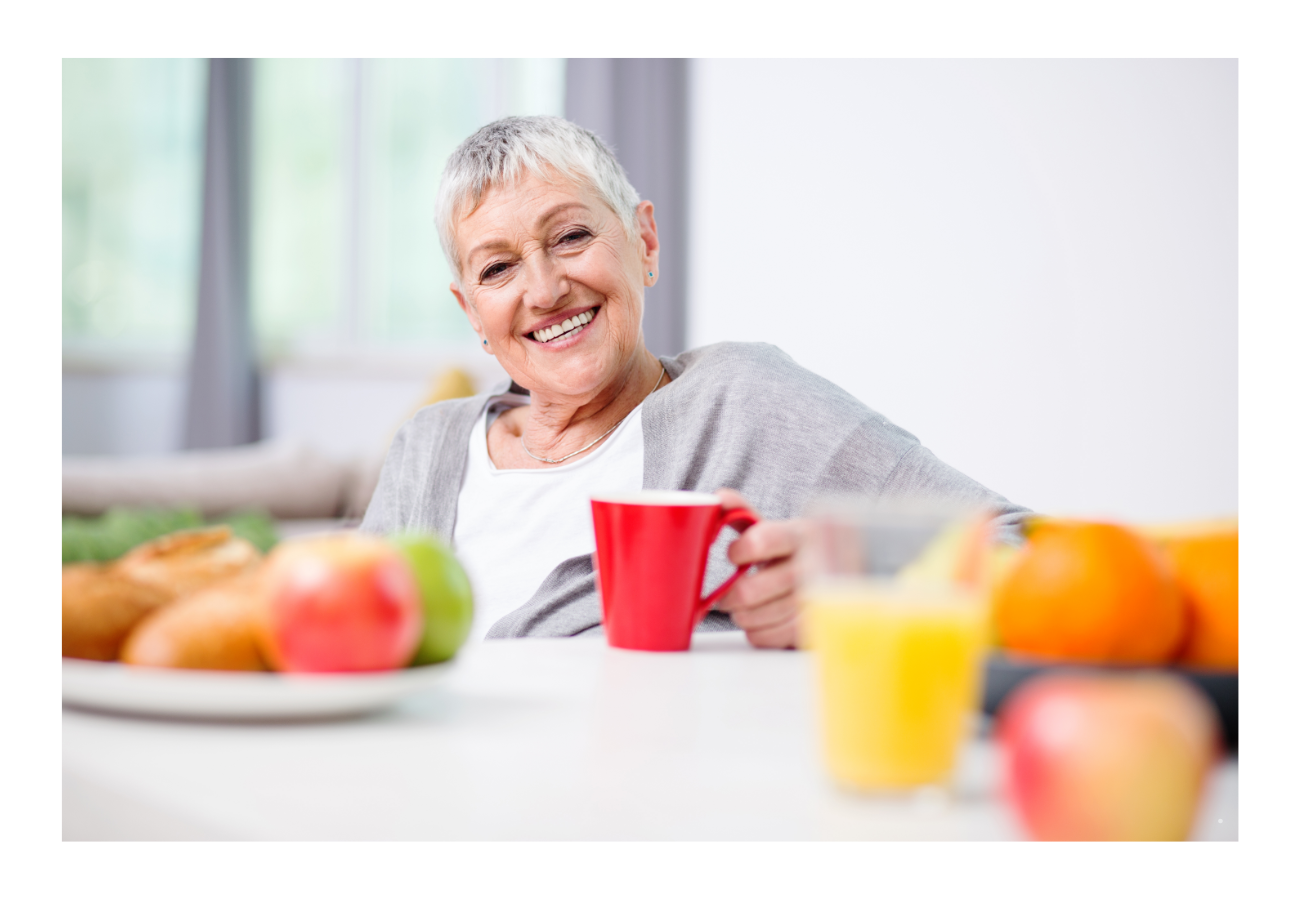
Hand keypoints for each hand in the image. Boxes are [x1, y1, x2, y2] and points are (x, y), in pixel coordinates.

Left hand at [712, 488, 805, 648]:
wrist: (838, 573)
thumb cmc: (793, 550)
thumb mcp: (774, 526)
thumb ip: (742, 511)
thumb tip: (717, 498)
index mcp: (800, 535)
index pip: (757, 544)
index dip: (737, 553)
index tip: (736, 555)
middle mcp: (811, 568)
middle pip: (747, 593)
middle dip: (729, 594)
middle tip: (730, 592)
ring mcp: (813, 602)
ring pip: (750, 618)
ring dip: (740, 613)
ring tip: (750, 603)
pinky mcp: (810, 629)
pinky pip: (761, 637)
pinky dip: (754, 630)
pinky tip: (763, 617)